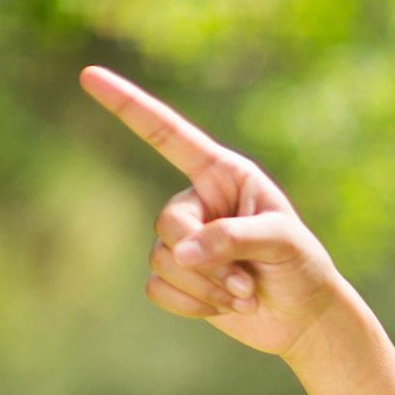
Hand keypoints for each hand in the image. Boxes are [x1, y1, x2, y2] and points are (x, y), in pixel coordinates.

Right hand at [80, 67, 347, 356]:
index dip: (128, 106)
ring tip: (246, 295)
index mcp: (224, 175)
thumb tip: (181, 254)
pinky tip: (225, 308)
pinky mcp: (176, 276)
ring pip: (162, 259)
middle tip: (247, 283)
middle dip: (205, 260)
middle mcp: (199, 202)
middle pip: (167, 222)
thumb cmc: (303, 268)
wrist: (305, 318)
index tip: (89, 75)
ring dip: (206, 288)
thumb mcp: (283, 243)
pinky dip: (192, 305)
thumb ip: (233, 238)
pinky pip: (158, 288)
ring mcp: (184, 239)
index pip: (169, 135)